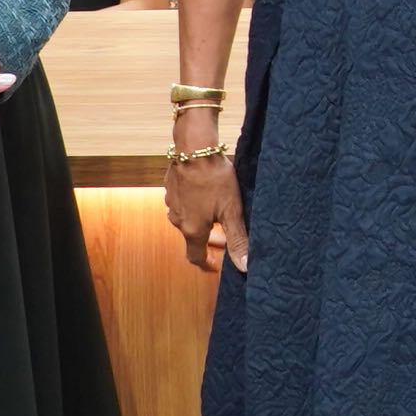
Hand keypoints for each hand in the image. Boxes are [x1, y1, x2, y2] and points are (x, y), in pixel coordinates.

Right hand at [167, 144, 249, 270]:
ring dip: (201, 220)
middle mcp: (178, 220)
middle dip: (208, 239)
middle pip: (192, 237)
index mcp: (192, 230)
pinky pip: (183, 203)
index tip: (215, 265)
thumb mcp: (231, 210)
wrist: (194, 148)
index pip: (195, 257)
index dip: (206, 264)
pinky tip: (206, 193)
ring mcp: (172, 203)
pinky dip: (194, 204)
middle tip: (224, 234)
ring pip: (187, 218)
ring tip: (218, 210)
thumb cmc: (214, 179)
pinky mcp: (171, 188)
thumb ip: (237, 239)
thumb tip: (244, 267)